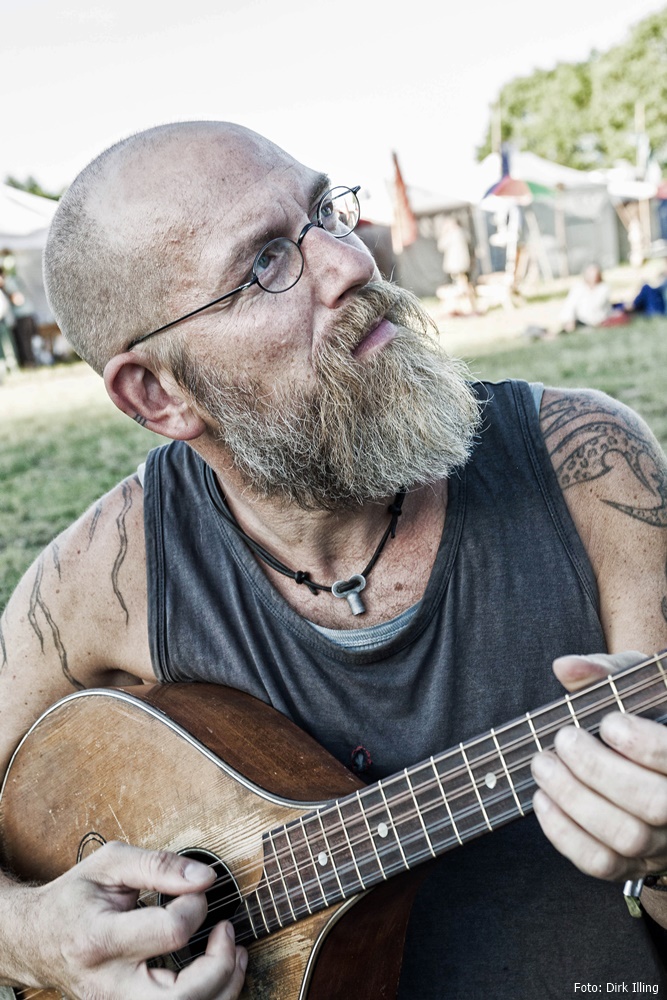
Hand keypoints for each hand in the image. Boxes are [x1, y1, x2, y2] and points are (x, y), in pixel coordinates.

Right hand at [12, 841, 246, 998]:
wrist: (36, 939)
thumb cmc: (74, 898)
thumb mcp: (110, 864)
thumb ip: (158, 865)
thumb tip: (204, 877)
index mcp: (100, 939)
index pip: (170, 932)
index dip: (196, 905)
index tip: (197, 887)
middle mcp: (108, 985)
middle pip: (180, 998)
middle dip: (218, 967)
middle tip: (227, 931)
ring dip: (222, 988)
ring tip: (233, 952)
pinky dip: (207, 996)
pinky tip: (218, 970)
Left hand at [530, 651, 666, 883]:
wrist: (649, 762)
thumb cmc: (644, 716)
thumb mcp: (639, 687)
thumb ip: (607, 673)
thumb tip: (566, 668)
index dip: (646, 746)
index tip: (609, 723)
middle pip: (654, 805)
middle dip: (599, 771)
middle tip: (564, 740)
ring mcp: (664, 843)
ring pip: (628, 838)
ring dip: (574, 799)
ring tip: (543, 764)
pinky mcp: (634, 863)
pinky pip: (602, 864)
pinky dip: (564, 834)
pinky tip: (543, 799)